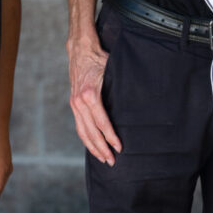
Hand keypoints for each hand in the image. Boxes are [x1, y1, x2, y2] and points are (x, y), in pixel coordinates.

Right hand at [67, 37, 120, 164]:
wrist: (81, 50)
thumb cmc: (100, 58)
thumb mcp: (112, 69)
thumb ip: (120, 84)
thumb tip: (138, 96)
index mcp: (91, 94)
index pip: (102, 122)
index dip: (111, 137)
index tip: (119, 147)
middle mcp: (80, 102)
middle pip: (91, 131)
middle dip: (102, 148)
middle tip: (112, 161)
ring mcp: (74, 104)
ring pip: (83, 132)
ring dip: (93, 147)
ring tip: (103, 159)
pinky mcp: (73, 104)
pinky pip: (79, 126)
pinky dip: (86, 138)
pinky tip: (93, 147)